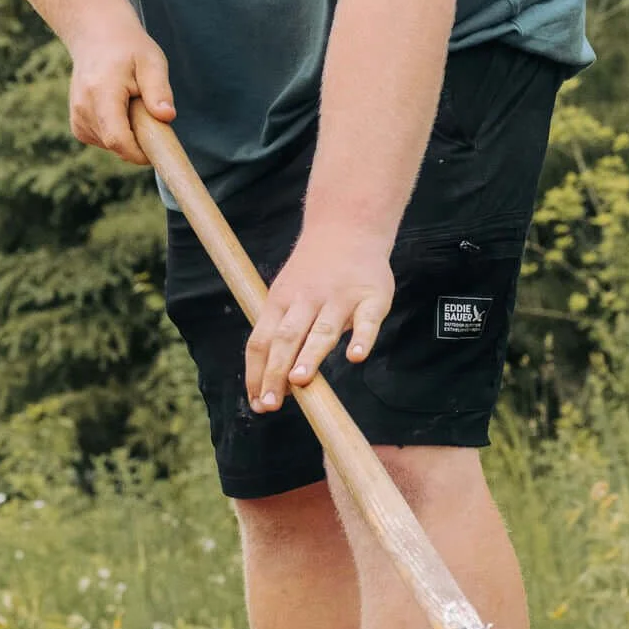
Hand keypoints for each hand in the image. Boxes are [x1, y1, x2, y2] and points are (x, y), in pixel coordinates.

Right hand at [67, 20, 174, 162]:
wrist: (97, 38)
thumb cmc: (129, 49)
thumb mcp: (152, 62)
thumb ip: (158, 90)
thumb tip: (166, 116)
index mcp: (101, 93)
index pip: (116, 138)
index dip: (138, 153)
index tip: (157, 150)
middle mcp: (83, 108)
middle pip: (115, 145)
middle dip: (138, 140)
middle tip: (148, 111)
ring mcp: (77, 118)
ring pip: (110, 146)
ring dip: (128, 134)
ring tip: (130, 104)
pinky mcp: (77, 125)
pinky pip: (103, 141)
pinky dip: (117, 132)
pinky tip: (119, 110)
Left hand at [246, 226, 394, 411]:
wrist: (347, 226)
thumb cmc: (313, 271)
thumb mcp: (285, 292)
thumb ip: (278, 332)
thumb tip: (268, 383)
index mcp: (280, 301)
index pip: (261, 340)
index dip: (257, 373)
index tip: (258, 403)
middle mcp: (307, 299)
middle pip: (287, 337)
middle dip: (276, 371)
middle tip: (272, 403)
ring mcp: (340, 298)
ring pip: (322, 330)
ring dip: (310, 356)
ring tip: (300, 381)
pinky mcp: (372, 297)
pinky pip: (367, 320)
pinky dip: (362, 338)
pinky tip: (357, 357)